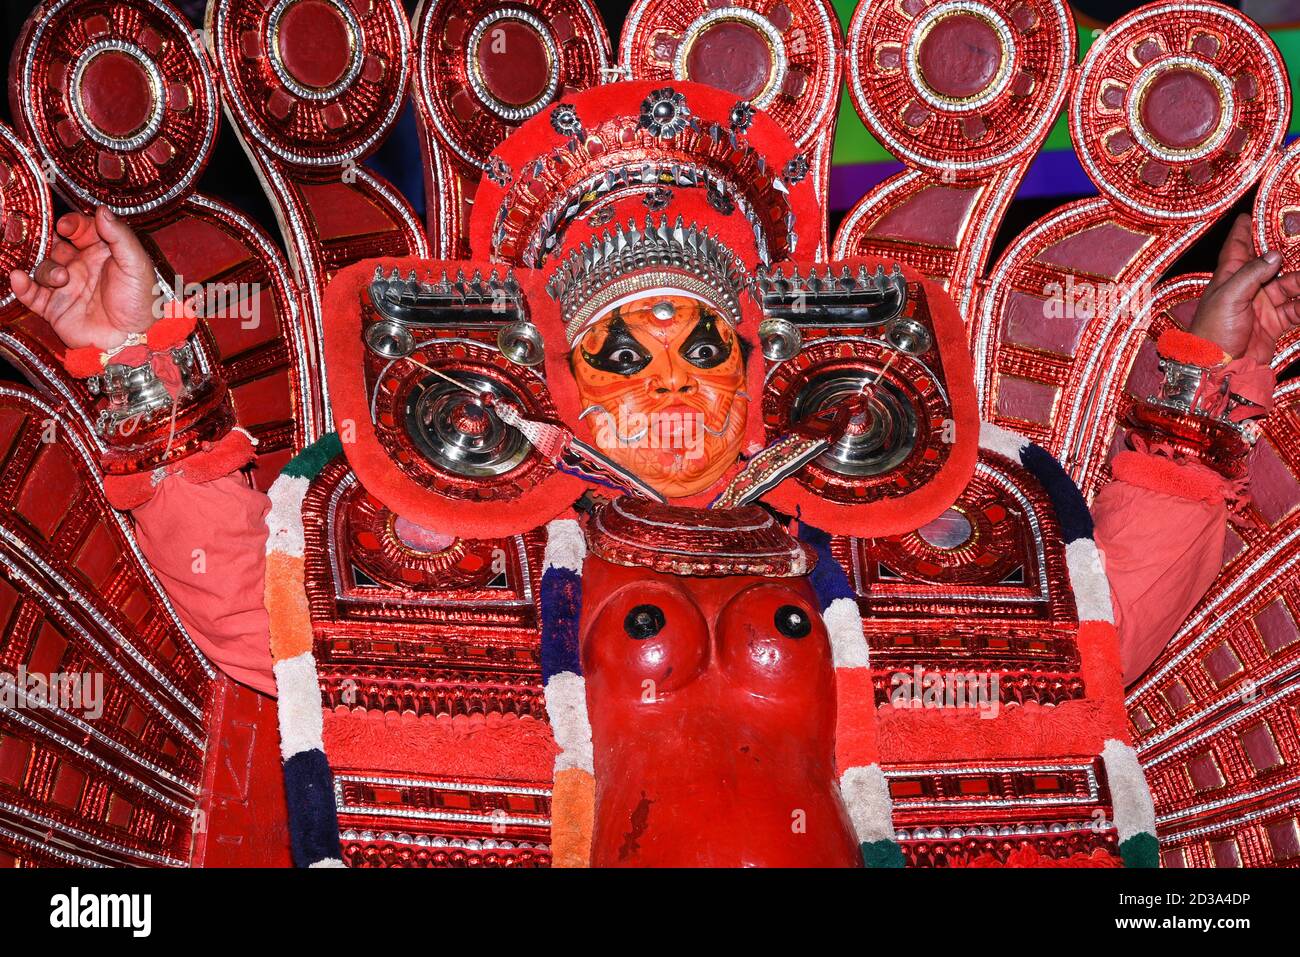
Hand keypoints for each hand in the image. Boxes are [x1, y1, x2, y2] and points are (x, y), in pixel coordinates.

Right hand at [7, 206, 157, 350]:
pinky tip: (20, 278)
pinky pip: (30, 294)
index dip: (71, 224)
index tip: (65, 226)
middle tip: (54, 247)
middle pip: (55, 245)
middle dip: (51, 244)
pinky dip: (22, 285)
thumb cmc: (141, 303)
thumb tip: (102, 210)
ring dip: (46, 269)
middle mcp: (82, 267)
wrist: (133, 339)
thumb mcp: (137, 265)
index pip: (80, 229)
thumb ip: (120, 237)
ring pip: (42, 267)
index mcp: (102, 253)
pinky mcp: (54, 308)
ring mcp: (66, 287)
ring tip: (62, 279)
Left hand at [1189, 213, 1299, 365]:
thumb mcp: (1228, 297)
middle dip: (1287, 254)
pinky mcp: (1274, 323)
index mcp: (1228, 278)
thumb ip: (1251, 274)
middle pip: (1271, 264)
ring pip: (1289, 284)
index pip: (1237, 247)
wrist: (1216, 368)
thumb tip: (1274, 255)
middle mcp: (1246, 288)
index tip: (1251, 214)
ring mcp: (1261, 305)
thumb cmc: (1211, 332)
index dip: (1244, 230)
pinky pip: (1296, 309)